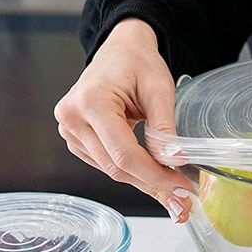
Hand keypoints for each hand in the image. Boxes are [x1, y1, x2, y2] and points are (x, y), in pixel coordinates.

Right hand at [54, 18, 190, 222]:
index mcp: (91, 102)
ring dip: (143, 182)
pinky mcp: (75, 139)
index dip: (154, 176)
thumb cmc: (137, 63)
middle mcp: (72, 118)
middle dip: (152, 184)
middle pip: (116, 167)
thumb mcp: (159, 88)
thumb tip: (174, 161)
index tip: (181, 188)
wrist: (119, 50)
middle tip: (183, 201)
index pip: (124, 154)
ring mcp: (69, 130)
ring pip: (110, 170)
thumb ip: (165, 126)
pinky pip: (105, 163)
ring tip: (173, 192)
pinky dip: (131, 172)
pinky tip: (153, 177)